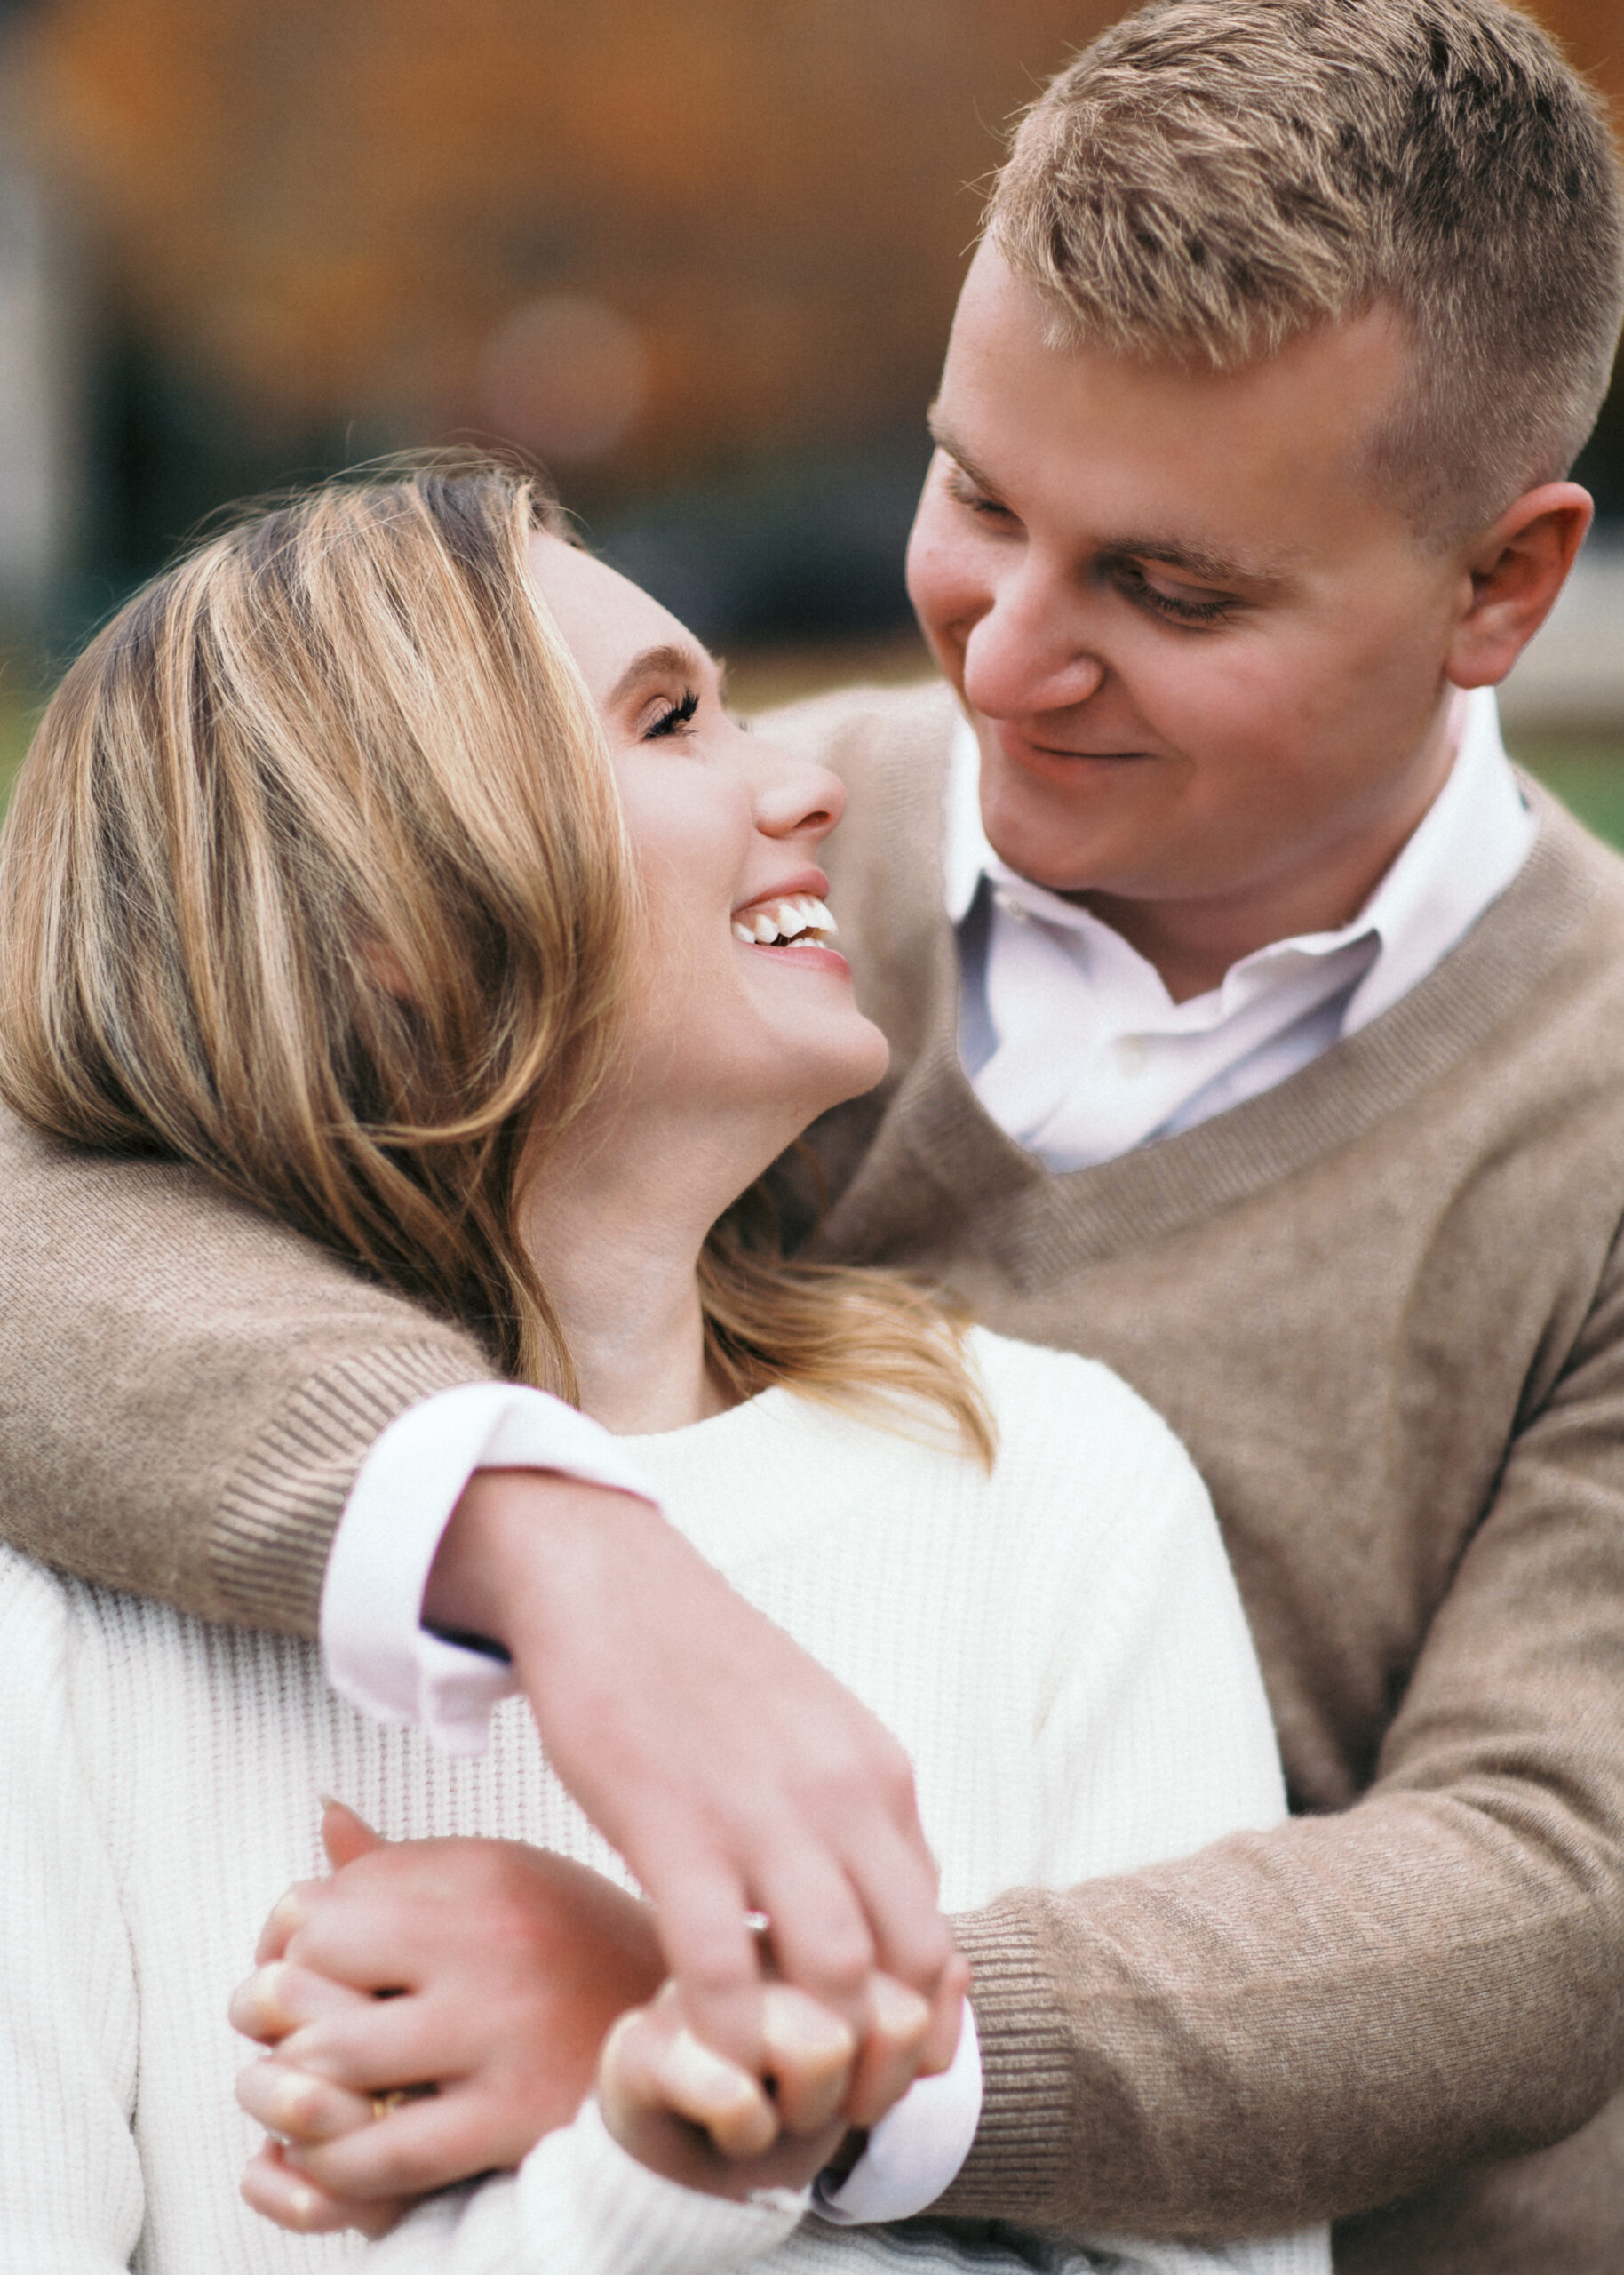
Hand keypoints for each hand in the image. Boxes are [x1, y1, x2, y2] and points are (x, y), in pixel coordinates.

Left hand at [231, 1802, 662, 2232]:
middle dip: (273, 2011)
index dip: (284, 1943)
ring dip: (289, 2090)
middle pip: (310, 1964)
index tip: (296, 1973)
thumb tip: (323, 1816)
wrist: (701, 2032)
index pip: (321, 1897)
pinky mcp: (517, 2114)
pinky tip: (335, 2150)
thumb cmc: (580, 1952)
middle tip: (283, 2036)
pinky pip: (380, 2153)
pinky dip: (330, 2163)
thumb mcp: (509, 1880)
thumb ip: (408, 1866)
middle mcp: (489, 1935)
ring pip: (328, 2058)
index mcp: (481, 1869)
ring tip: (298, 2095)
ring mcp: (503, 2024)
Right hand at [424, 1471, 963, 2078]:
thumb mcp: (813, 1730)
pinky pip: (718, 1967)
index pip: (936, 1929)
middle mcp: (844, 1797)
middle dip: (886, 2060)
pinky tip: (701, 2059)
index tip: (875, 2073)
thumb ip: (850, 1818)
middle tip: (835, 2113)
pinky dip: (723, 2034)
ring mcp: (763, 1815)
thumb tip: (878, 1911)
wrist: (608, 1585)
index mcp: (880, 1775)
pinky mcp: (673, 1830)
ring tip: (775, 2098)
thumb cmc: (701, 1666)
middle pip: (910, 1966)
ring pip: (835, 1978)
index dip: (916, 2020)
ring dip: (814, 2059)